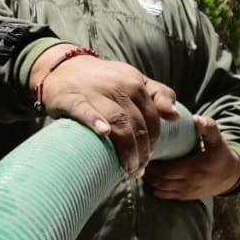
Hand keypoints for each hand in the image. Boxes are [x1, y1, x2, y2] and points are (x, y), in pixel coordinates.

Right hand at [32, 47, 178, 178]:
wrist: (63, 68)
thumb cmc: (103, 80)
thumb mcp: (133, 80)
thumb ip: (158, 95)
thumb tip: (176, 117)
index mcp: (135, 82)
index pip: (152, 118)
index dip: (153, 141)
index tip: (149, 158)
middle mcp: (118, 85)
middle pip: (137, 125)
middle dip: (141, 151)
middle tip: (138, 170)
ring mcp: (95, 92)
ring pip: (118, 121)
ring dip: (126, 148)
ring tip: (129, 168)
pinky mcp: (72, 98)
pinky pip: (86, 110)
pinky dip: (95, 121)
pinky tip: (103, 133)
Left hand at [143, 114, 239, 199]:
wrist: (231, 175)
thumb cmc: (220, 153)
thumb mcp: (217, 139)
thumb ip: (208, 128)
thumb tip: (196, 118)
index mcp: (195, 169)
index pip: (167, 171)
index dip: (153, 165)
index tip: (145, 152)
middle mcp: (189, 183)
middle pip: (160, 181)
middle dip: (147, 172)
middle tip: (140, 157)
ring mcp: (186, 192)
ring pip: (160, 190)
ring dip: (149, 180)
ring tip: (143, 166)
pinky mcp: (185, 197)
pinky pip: (165, 196)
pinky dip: (154, 188)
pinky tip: (150, 177)